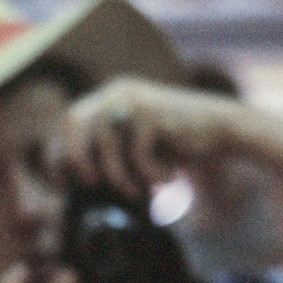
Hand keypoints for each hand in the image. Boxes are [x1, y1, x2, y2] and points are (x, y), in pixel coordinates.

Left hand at [50, 78, 240, 198]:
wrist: (222, 129)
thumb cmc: (178, 144)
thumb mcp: (137, 144)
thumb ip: (109, 150)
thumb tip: (73, 177)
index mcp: (109, 97)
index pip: (68, 122)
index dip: (60, 154)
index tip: (64, 184)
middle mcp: (117, 91)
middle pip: (75, 124)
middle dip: (79, 161)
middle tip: (93, 185)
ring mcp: (134, 99)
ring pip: (107, 145)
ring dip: (122, 177)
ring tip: (140, 190)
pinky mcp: (153, 112)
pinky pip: (139, 154)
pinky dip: (153, 174)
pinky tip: (170, 176)